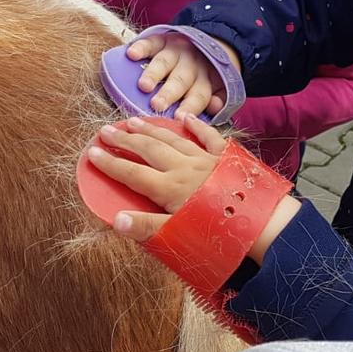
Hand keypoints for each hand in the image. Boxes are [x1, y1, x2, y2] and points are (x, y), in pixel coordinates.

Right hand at [88, 115, 300, 262]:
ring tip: (133, 121)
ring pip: (172, 139)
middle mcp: (183, 168)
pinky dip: (195, 126)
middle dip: (125, 139)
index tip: (91, 152)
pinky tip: (184, 118)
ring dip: (151, 129)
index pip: (131, 172)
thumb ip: (147, 227)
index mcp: (169, 188)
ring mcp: (204, 159)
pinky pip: (207, 137)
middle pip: (148, 149)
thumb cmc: (217, 233)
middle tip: (106, 130)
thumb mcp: (179, 233)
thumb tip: (116, 220)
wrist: (260, 222)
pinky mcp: (225, 158)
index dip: (110, 162)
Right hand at [125, 32, 238, 117]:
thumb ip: (217, 99)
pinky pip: (151, 43)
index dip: (190, 107)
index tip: (179, 119)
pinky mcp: (162, 40)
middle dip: (169, 93)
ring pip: (164, 63)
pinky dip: (142, 48)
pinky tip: (132, 54)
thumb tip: (215, 107)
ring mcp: (176, 52)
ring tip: (144, 85)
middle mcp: (190, 66)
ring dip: (154, 74)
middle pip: (180, 81)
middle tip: (157, 105)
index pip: (199, 96)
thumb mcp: (217, 87)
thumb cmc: (204, 75)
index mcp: (204, 81)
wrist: (207, 42)